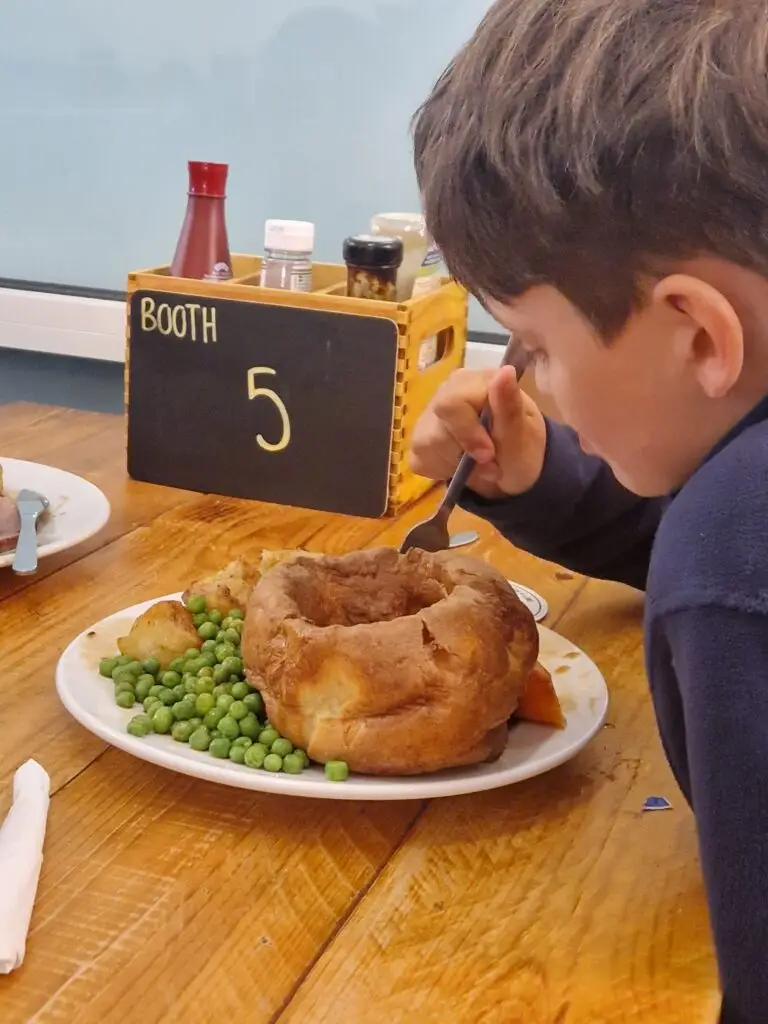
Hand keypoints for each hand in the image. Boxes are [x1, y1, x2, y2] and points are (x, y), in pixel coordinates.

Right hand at [408, 366, 546, 498]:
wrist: (514, 467)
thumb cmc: (523, 448)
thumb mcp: (524, 434)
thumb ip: (510, 406)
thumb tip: (504, 371)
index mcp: (478, 381)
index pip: (452, 402)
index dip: (467, 433)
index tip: (488, 454)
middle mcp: (449, 389)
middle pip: (436, 427)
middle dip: (462, 453)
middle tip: (488, 465)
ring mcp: (432, 413)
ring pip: (425, 444)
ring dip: (454, 464)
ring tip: (478, 466)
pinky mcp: (421, 435)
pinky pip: (419, 458)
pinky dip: (442, 469)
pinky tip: (460, 465)